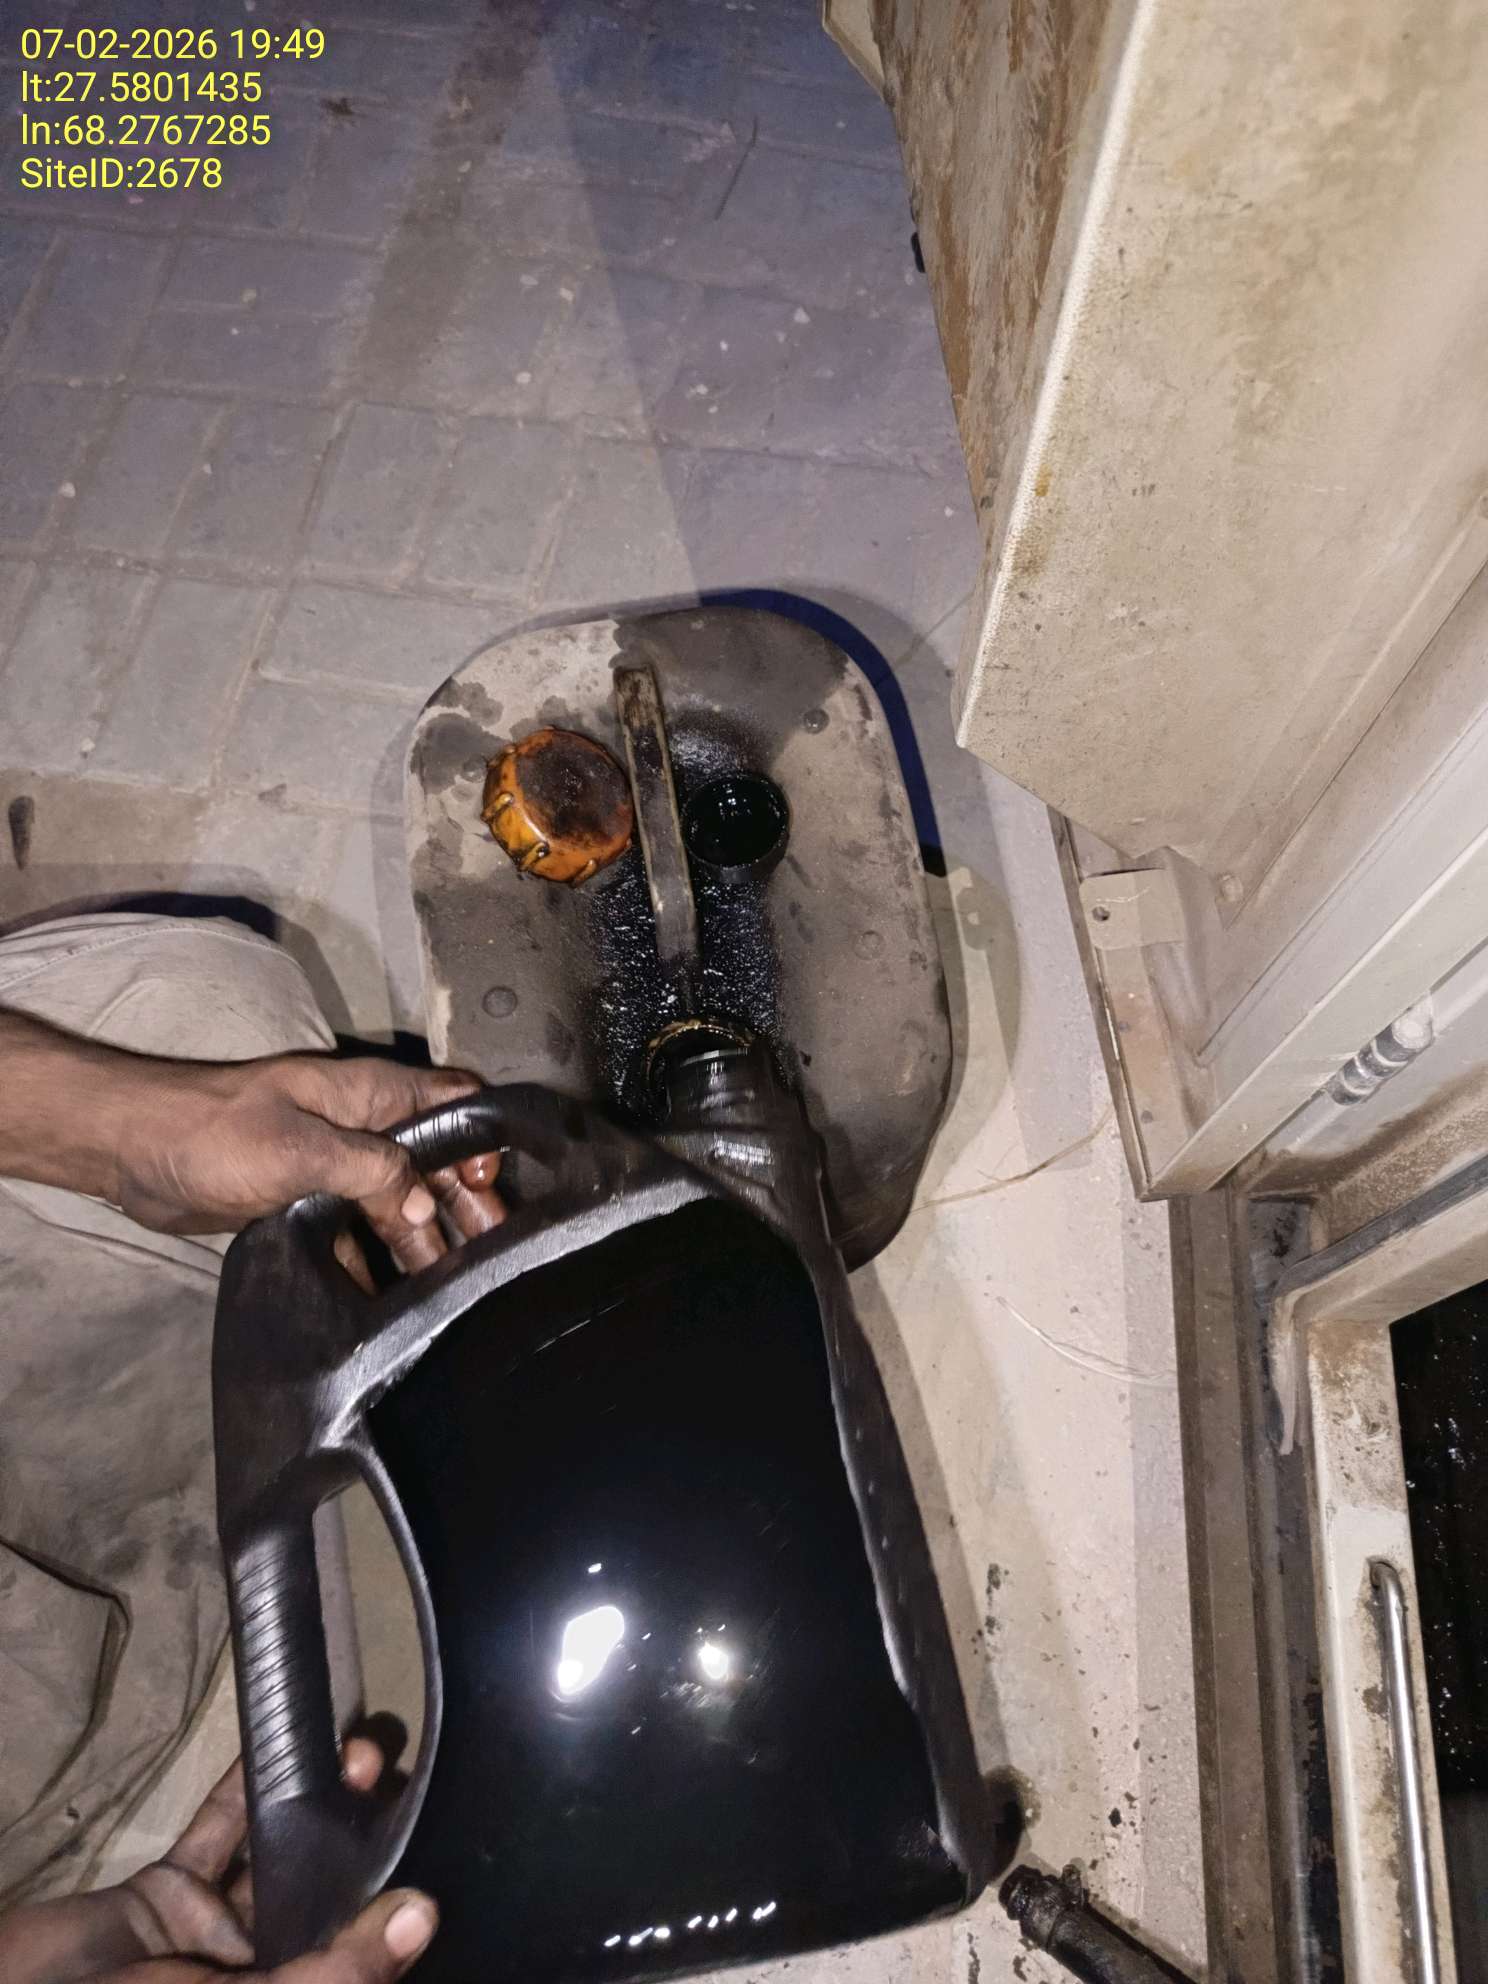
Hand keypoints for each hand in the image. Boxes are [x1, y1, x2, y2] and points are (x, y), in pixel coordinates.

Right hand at [0, 1740, 435, 1983]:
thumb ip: (331, 1969)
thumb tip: (422, 1917)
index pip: (351, 1961)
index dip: (392, 1910)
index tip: (439, 1841)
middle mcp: (253, 1974)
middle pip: (323, 1900)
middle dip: (361, 1838)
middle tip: (399, 1770)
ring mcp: (207, 1935)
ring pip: (277, 1859)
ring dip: (314, 1803)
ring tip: (359, 1749)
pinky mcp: (163, 1894)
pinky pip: (216, 1834)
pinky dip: (245, 1789)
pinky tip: (283, 1739)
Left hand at [112, 1053, 503, 1271]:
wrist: (135, 1152)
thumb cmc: (216, 1133)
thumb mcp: (301, 1149)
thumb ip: (372, 1173)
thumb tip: (425, 1206)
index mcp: (371, 1096)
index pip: (453, 1102)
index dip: (480, 1140)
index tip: (487, 1187)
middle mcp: (363, 1127)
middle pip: (435, 1162)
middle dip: (465, 1202)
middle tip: (491, 1252)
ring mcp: (336, 1165)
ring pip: (400, 1201)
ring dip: (426, 1237)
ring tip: (454, 1285)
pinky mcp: (309, 1200)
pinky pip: (359, 1230)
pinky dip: (379, 1258)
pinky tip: (396, 1297)